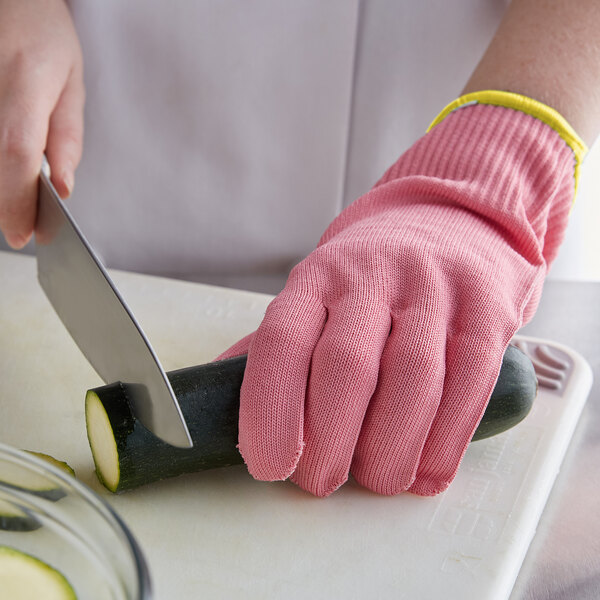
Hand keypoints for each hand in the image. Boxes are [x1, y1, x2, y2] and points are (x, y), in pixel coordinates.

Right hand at [0, 0, 83, 248]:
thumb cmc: (39, 32)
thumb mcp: (70, 80)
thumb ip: (66, 136)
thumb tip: (63, 187)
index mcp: (23, 84)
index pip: (16, 154)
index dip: (17, 202)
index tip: (24, 235)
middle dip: (3, 206)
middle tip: (21, 225)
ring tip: (13, 197)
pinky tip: (3, 172)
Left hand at [218, 100, 576, 496]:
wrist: (451, 221)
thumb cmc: (372, 277)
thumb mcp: (317, 295)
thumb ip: (273, 348)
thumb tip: (216, 403)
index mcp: (317, 278)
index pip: (282, 341)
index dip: (271, 410)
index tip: (269, 465)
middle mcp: (372, 277)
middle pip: (347, 367)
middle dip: (330, 443)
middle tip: (321, 481)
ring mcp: (433, 291)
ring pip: (412, 380)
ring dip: (389, 450)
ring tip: (375, 477)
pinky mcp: (486, 310)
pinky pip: (469, 385)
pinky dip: (445, 443)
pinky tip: (424, 469)